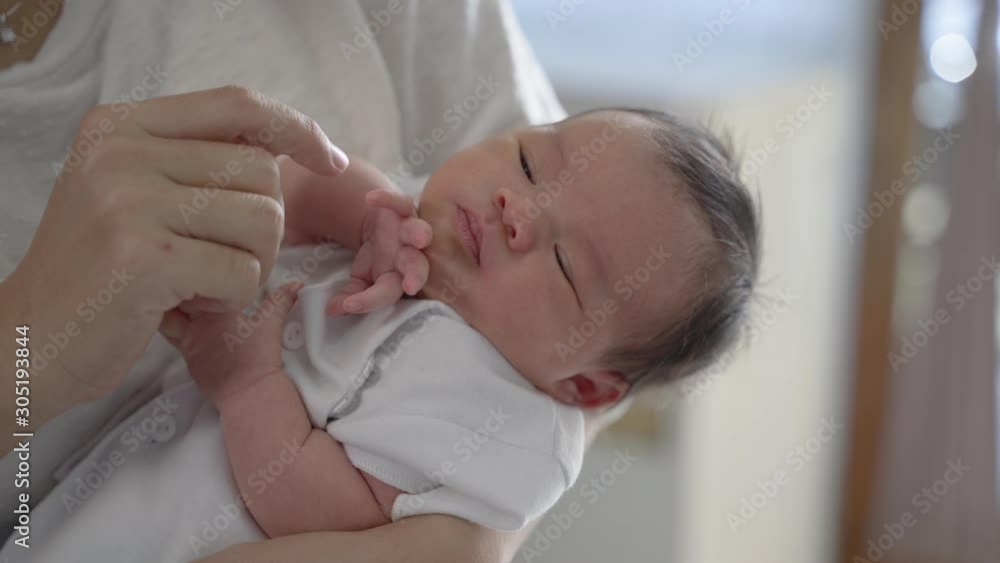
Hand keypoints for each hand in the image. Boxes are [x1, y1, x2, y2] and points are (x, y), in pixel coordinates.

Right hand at [7, 85, 345, 405]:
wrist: (28, 340)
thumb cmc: (100, 272)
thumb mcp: (134, 192)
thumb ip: (197, 160)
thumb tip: (291, 142)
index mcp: (122, 125)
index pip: (238, 105)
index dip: (296, 129)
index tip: (330, 159)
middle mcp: (123, 151)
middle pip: (262, 173)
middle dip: (264, 228)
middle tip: (217, 260)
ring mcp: (131, 201)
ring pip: (265, 222)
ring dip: (250, 266)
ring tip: (198, 282)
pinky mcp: (145, 258)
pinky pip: (246, 273)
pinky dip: (232, 300)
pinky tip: (187, 306)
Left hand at [166, 281, 301, 404]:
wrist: (248, 392)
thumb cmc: (259, 355)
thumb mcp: (271, 323)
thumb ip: (281, 299)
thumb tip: (296, 283)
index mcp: (215, 308)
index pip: (192, 282)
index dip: (190, 272)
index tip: (194, 267)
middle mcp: (196, 323)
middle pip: (174, 299)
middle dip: (174, 289)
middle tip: (180, 281)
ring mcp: (188, 343)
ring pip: (168, 319)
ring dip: (169, 310)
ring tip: (175, 302)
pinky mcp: (187, 360)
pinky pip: (172, 340)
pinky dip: (173, 331)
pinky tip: (182, 328)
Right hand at [325, 189, 432, 315]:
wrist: (381, 225)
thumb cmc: (374, 257)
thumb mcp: (360, 277)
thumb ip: (350, 294)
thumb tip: (331, 310)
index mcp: (398, 278)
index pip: (387, 293)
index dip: (370, 300)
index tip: (349, 305)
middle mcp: (409, 256)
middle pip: (417, 267)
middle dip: (415, 275)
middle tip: (410, 286)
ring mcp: (409, 231)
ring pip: (421, 232)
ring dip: (420, 235)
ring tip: (419, 238)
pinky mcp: (405, 209)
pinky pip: (402, 202)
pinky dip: (389, 200)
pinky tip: (370, 199)